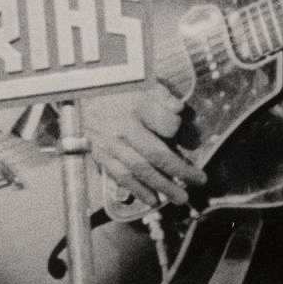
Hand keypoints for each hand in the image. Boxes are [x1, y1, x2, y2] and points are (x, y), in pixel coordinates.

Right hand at [81, 84, 204, 208]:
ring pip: (139, 170)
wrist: (84, 94)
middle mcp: (123, 126)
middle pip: (155, 154)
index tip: (194, 141)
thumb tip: (180, 110)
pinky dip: (138, 190)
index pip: (167, 124)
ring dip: (162, 186)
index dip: (180, 132)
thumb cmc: (122, 90)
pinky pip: (121, 177)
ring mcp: (111, 143)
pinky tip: (153, 200)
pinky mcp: (101, 155)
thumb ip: (165, 97)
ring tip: (180, 198)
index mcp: (138, 105)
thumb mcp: (145, 83)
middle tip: (199, 181)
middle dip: (179, 171)